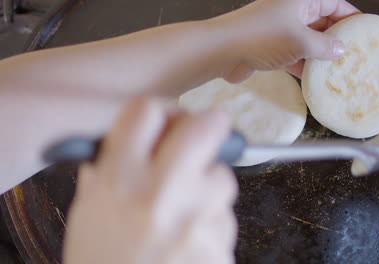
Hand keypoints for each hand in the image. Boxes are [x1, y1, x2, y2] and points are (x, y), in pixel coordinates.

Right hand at [63, 98, 237, 263]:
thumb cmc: (103, 263)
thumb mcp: (91, 210)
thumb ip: (114, 166)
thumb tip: (143, 133)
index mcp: (118, 181)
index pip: (148, 111)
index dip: (161, 111)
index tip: (168, 121)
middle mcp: (160, 196)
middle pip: (207, 127)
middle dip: (208, 127)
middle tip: (204, 137)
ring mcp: (196, 222)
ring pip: (224, 177)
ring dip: (209, 187)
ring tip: (183, 212)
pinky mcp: (219, 247)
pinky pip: (226, 217)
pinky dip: (212, 222)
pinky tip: (189, 241)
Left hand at [211, 0, 359, 81]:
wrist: (222, 51)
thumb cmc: (260, 37)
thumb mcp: (300, 41)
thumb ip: (325, 46)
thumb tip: (341, 49)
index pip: (335, 4)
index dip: (352, 18)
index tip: (365, 34)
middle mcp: (292, 10)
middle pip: (323, 23)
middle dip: (337, 40)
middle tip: (355, 57)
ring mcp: (281, 29)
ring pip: (308, 41)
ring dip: (321, 55)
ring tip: (339, 71)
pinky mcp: (271, 47)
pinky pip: (294, 54)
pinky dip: (304, 65)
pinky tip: (315, 78)